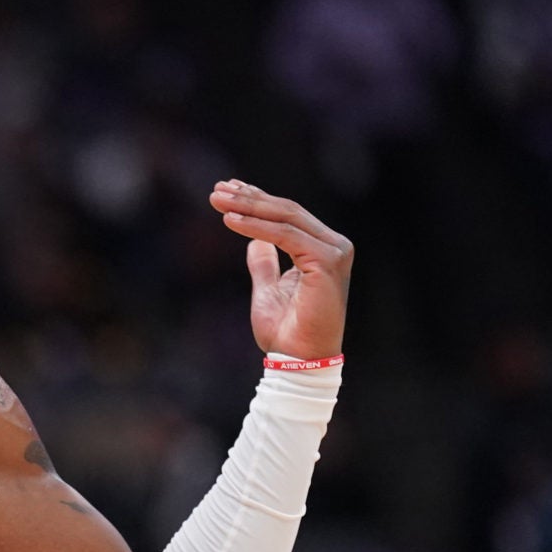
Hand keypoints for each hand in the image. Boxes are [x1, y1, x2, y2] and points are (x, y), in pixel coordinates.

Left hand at [209, 179, 352, 361]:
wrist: (298, 361)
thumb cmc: (286, 333)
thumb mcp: (268, 290)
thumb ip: (265, 264)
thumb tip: (254, 242)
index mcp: (322, 250)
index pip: (288, 216)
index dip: (257, 200)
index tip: (227, 189)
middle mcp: (334, 246)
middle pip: (286, 212)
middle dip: (249, 198)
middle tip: (217, 190)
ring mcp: (334, 252)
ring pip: (285, 218)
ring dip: (248, 206)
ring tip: (217, 200)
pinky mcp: (327, 261)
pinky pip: (284, 236)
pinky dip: (255, 227)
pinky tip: (229, 220)